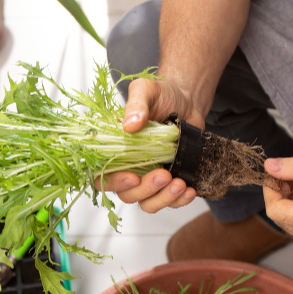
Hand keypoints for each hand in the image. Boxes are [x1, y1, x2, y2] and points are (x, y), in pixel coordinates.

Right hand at [99, 77, 203, 212]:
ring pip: (147, 203)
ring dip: (163, 199)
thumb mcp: (146, 90)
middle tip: (165, 175)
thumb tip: (129, 125)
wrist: (188, 100)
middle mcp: (129, 166)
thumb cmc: (162, 95)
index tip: (133, 177)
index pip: (102, 176)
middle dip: (146, 190)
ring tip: (180, 184)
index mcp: (114, 148)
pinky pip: (169, 202)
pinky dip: (179, 201)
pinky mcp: (168, 182)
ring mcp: (149, 177)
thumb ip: (136, 104)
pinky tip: (189, 189)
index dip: (114, 182)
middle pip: (127, 194)